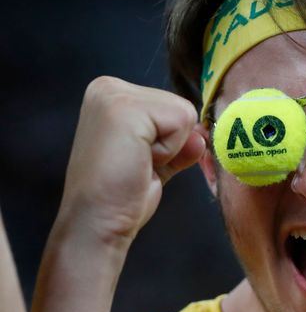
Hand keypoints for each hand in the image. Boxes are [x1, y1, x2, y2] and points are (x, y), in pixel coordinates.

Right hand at [57, 77, 205, 241]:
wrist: (98, 224)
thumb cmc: (122, 196)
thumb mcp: (157, 160)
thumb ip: (180, 142)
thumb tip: (201, 135)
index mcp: (110, 95)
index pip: (172, 107)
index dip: (168, 141)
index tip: (138, 161)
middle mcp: (108, 87)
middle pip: (181, 106)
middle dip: (171, 143)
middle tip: (138, 165)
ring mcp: (114, 95)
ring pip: (185, 113)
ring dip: (170, 148)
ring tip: (137, 163)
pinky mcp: (125, 108)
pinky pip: (182, 121)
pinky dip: (170, 150)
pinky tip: (140, 162)